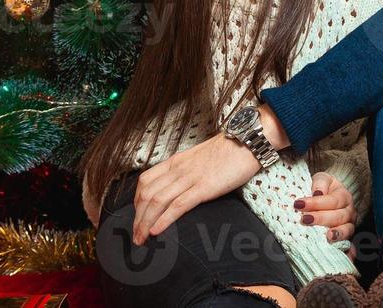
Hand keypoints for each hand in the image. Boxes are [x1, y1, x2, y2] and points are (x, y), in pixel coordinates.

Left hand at [132, 133, 259, 244]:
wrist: (247, 141)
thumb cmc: (227, 151)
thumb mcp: (198, 158)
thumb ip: (186, 171)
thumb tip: (179, 187)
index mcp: (176, 161)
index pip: (145, 180)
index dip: (136, 201)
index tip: (137, 217)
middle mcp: (178, 169)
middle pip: (146, 194)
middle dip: (137, 218)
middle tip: (135, 236)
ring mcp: (190, 178)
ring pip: (157, 201)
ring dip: (145, 223)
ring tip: (141, 240)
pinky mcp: (204, 187)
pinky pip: (178, 205)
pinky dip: (164, 219)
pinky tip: (157, 231)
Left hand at [295, 171, 356, 248]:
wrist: (331, 195)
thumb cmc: (323, 188)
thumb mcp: (321, 179)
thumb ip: (320, 183)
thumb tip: (317, 194)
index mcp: (344, 195)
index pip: (331, 200)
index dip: (316, 203)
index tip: (299, 204)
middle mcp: (349, 211)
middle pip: (338, 216)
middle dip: (321, 219)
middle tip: (305, 219)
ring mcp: (349, 226)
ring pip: (346, 231)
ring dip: (337, 234)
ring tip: (327, 237)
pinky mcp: (347, 239)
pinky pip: (350, 246)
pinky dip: (349, 252)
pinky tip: (345, 256)